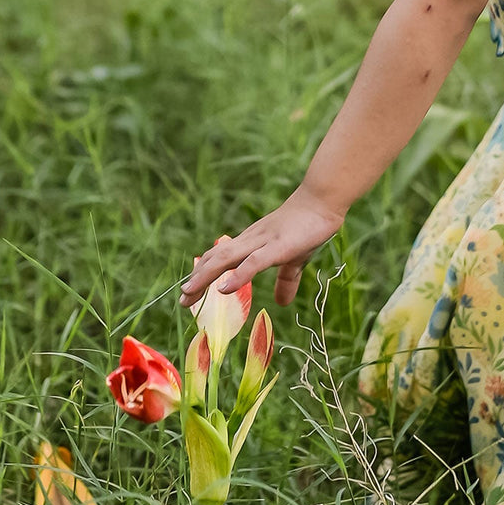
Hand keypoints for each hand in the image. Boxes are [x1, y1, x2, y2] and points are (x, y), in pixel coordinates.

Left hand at [179, 185, 344, 307]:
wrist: (322, 201)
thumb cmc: (308, 226)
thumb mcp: (295, 259)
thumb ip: (286, 280)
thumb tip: (282, 303)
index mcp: (251, 242)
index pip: (219, 257)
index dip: (202, 272)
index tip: (189, 291)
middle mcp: (250, 241)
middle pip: (215, 260)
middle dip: (196, 279)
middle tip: (181, 299)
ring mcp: (262, 243)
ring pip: (226, 260)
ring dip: (205, 277)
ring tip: (189, 293)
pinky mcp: (278, 247)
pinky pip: (253, 263)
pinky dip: (237, 276)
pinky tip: (224, 289)